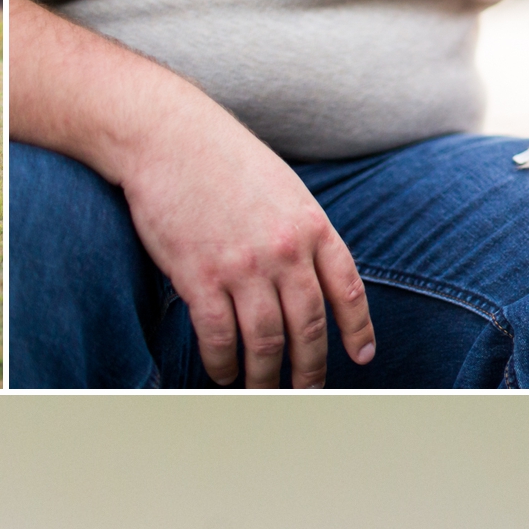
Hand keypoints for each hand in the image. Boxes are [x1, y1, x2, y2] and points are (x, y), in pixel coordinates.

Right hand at [114, 69, 377, 379]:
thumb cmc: (222, 158)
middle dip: (310, 369)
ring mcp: (243, 268)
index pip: (347, 289)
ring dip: (265, 378)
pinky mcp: (201, 279)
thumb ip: (301, 231)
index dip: (357, 328)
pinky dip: (223, 364)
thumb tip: (311, 278)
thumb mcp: (282, 187)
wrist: (167, 135)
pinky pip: (220, 339)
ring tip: (261, 392)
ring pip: (266, 344)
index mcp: (311, 226)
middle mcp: (284, 251)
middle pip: (308, 328)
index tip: (360, 356)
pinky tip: (223, 373)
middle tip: (306, 392)